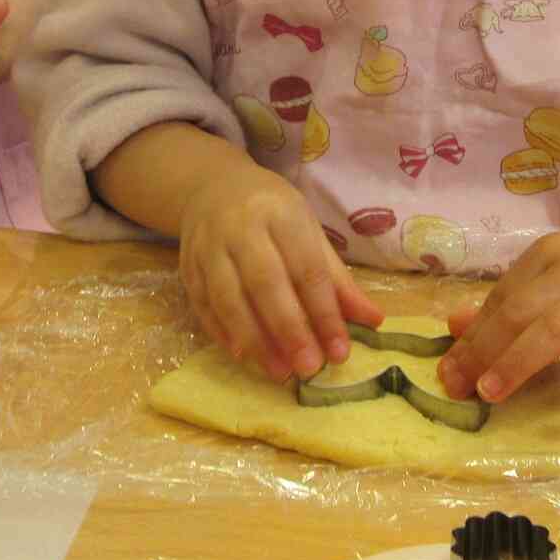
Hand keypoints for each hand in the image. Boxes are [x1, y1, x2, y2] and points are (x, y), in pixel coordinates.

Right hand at [178, 158, 383, 381]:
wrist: (212, 187)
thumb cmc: (271, 212)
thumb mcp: (308, 230)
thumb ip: (337, 278)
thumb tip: (373, 320)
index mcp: (280, 213)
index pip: (306, 267)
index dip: (324, 312)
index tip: (340, 350)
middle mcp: (240, 226)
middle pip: (265, 282)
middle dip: (289, 329)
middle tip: (309, 367)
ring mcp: (207, 246)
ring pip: (228, 297)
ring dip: (254, 339)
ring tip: (279, 371)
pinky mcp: (186, 265)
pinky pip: (202, 304)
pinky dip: (222, 333)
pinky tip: (243, 356)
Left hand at [438, 229, 559, 402]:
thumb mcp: (553, 279)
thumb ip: (508, 302)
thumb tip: (454, 327)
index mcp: (550, 253)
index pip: (502, 298)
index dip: (472, 338)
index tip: (447, 372)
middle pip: (523, 312)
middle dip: (486, 351)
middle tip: (461, 387)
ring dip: (522, 359)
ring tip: (493, 390)